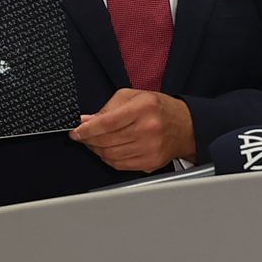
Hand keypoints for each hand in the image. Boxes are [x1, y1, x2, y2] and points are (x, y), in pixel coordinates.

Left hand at [69, 89, 196, 171]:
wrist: (186, 126)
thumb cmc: (159, 109)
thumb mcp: (134, 96)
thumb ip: (108, 107)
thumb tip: (87, 121)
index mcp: (144, 108)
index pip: (107, 122)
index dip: (87, 129)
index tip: (76, 132)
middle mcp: (148, 129)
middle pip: (107, 140)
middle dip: (89, 140)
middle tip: (82, 136)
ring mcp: (150, 148)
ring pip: (111, 155)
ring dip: (97, 150)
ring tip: (95, 142)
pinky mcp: (150, 162)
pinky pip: (120, 165)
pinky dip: (109, 159)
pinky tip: (108, 150)